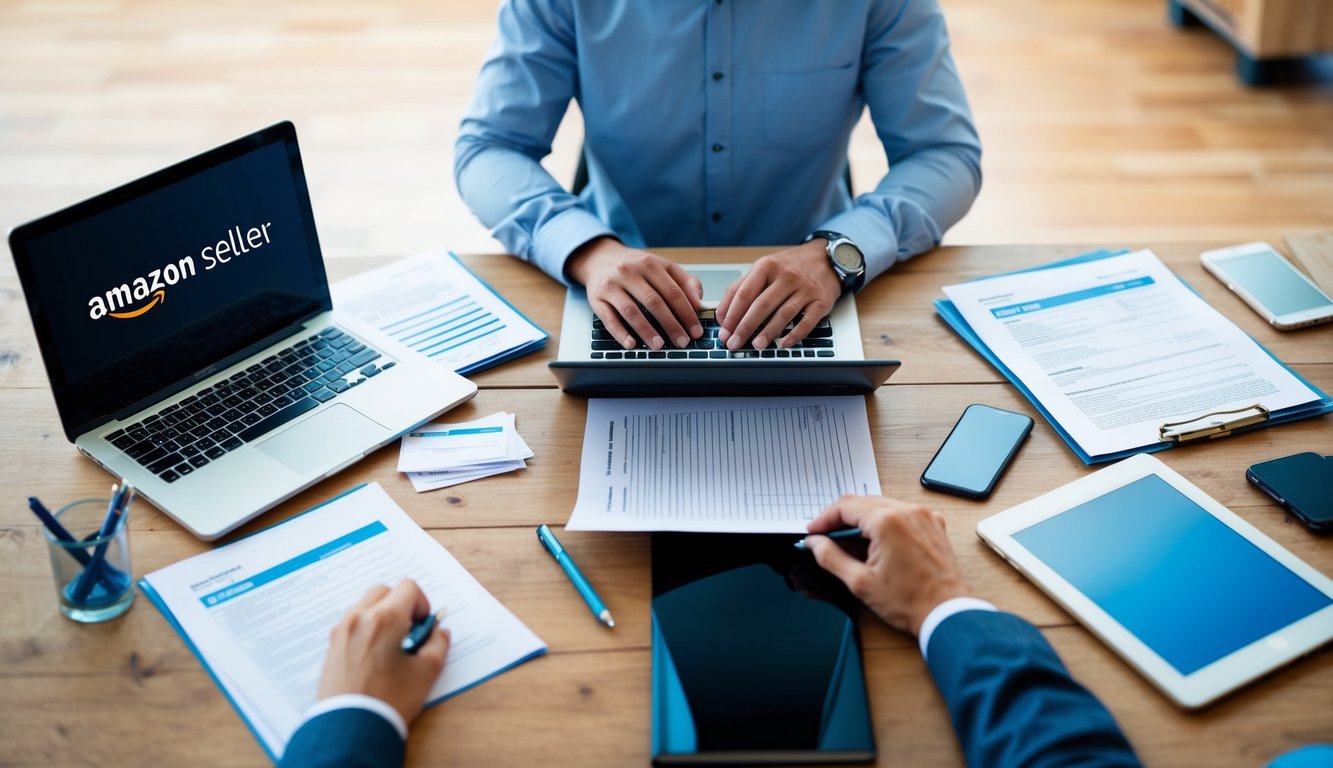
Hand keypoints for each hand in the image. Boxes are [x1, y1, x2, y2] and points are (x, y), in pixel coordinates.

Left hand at [317, 579, 449, 724]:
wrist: (350, 728)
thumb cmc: (388, 700)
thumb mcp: (426, 673)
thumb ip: (438, 645)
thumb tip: (439, 633)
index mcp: (386, 619)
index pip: (408, 587)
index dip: (422, 603)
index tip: (422, 625)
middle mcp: (360, 618)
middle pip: (384, 591)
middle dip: (400, 605)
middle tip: (408, 632)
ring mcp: (342, 631)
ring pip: (365, 605)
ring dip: (381, 615)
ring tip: (390, 645)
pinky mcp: (331, 646)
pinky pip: (351, 623)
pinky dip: (364, 628)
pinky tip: (372, 655)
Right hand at [566, 237, 703, 349]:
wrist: (598, 258)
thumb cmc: (634, 266)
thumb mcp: (661, 266)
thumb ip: (684, 281)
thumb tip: (699, 302)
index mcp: (649, 264)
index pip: (673, 291)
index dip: (687, 313)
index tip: (695, 330)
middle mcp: (629, 272)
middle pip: (654, 302)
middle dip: (671, 325)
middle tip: (682, 342)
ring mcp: (611, 285)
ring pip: (632, 311)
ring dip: (647, 331)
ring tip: (659, 346)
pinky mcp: (596, 299)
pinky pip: (608, 319)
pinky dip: (620, 333)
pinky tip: (631, 344)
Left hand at [716, 240, 840, 350]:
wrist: (826, 257)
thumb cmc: (791, 266)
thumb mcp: (765, 267)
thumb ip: (742, 287)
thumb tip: (723, 314)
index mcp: (767, 266)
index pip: (744, 293)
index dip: (732, 315)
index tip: (724, 332)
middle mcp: (786, 276)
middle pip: (761, 305)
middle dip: (744, 327)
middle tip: (734, 343)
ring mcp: (805, 288)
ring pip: (783, 314)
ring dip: (767, 333)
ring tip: (756, 346)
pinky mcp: (821, 300)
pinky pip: (807, 321)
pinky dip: (795, 334)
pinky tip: (784, 343)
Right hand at [804, 497, 969, 635]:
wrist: (948, 613)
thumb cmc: (910, 601)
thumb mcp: (860, 582)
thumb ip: (831, 558)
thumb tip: (815, 543)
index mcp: (887, 522)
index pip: (845, 507)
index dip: (824, 519)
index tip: (814, 532)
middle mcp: (907, 512)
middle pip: (862, 503)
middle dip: (841, 520)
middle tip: (827, 540)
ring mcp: (923, 516)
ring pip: (881, 506)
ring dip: (862, 521)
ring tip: (852, 547)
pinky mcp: (932, 524)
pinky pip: (901, 514)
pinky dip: (884, 523)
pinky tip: (878, 544)